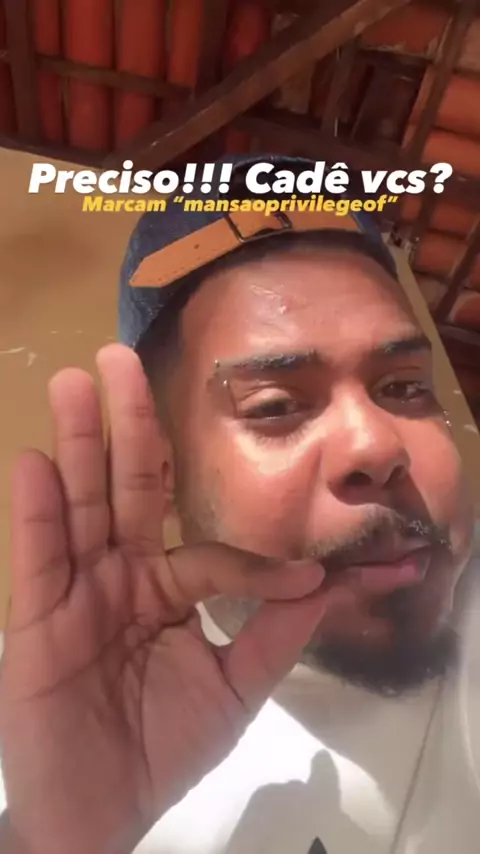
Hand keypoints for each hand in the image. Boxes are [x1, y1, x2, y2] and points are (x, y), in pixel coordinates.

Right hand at [0, 345, 325, 853]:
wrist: (99, 813)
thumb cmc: (163, 748)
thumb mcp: (232, 689)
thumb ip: (273, 636)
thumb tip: (325, 584)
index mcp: (165, 589)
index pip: (207, 550)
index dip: (253, 561)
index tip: (308, 575)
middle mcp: (120, 575)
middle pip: (126, 490)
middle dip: (125, 425)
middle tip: (121, 358)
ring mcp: (76, 591)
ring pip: (79, 507)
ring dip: (78, 443)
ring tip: (78, 381)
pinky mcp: (37, 618)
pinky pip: (38, 559)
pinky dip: (38, 513)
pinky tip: (39, 462)